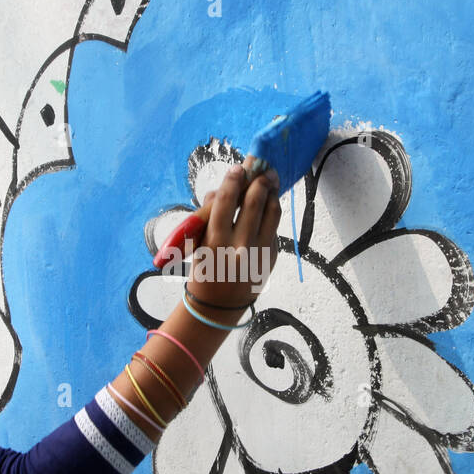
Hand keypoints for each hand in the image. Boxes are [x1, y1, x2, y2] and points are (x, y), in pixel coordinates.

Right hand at [187, 154, 280, 313]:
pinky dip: (271, 211)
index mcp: (216, 243)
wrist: (219, 305)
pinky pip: (274, 227)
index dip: (232, 181)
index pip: (224, 203)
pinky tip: (269, 201)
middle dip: (258, 181)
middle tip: (261, 168)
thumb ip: (209, 215)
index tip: (238, 168)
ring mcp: (259, 252)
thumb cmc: (204, 269)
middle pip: (253, 203)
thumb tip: (223, 187)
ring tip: (270, 180)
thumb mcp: (199, 244)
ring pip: (271, 212)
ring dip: (271, 192)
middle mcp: (240, 247)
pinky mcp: (271, 256)